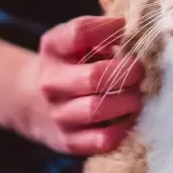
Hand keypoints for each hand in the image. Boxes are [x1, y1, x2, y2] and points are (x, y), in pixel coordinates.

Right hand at [16, 16, 143, 155]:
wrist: (33, 101)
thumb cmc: (70, 64)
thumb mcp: (75, 40)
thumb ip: (99, 31)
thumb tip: (126, 31)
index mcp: (53, 48)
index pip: (79, 33)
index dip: (108, 29)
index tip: (124, 30)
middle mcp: (51, 82)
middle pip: (94, 77)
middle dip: (128, 72)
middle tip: (140, 71)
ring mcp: (58, 114)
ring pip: (97, 110)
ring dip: (127, 101)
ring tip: (136, 95)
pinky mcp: (69, 142)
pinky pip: (102, 140)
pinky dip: (123, 128)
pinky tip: (128, 117)